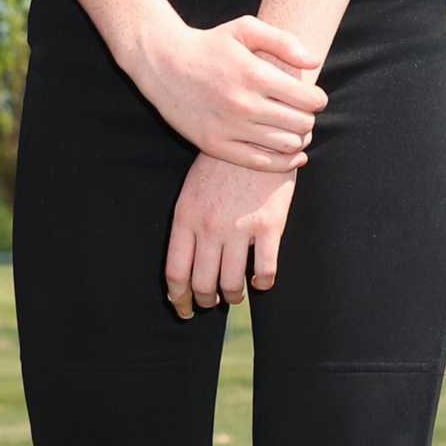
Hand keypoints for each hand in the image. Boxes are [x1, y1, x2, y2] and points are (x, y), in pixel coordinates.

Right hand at [130, 13, 325, 171]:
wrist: (162, 63)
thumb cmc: (208, 44)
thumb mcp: (244, 28)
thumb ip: (283, 41)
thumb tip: (314, 62)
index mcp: (255, 74)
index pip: (308, 100)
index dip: (318, 100)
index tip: (314, 98)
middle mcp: (244, 103)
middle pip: (301, 124)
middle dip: (309, 119)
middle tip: (303, 114)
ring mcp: (229, 127)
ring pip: (286, 145)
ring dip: (299, 139)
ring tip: (293, 130)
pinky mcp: (214, 145)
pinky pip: (260, 163)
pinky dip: (283, 163)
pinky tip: (292, 155)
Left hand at [164, 155, 298, 314]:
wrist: (257, 136)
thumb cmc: (221, 166)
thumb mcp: (191, 192)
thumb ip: (186, 228)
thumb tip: (182, 272)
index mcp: (185, 218)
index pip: (176, 273)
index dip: (178, 299)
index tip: (183, 309)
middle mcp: (209, 227)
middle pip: (202, 284)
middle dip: (205, 301)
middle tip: (211, 302)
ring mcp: (240, 227)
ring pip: (232, 285)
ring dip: (233, 297)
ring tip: (235, 295)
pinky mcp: (269, 225)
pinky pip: (265, 271)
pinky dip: (263, 283)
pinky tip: (261, 280)